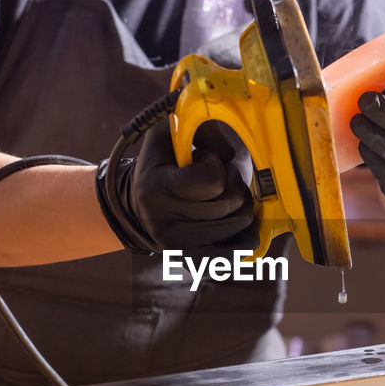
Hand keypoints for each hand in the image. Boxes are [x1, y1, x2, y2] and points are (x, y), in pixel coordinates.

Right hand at [100, 122, 255, 253]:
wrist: (138, 205)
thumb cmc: (162, 163)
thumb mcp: (168, 133)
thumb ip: (197, 124)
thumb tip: (229, 147)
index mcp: (154, 187)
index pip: (212, 179)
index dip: (217, 164)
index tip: (204, 160)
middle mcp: (162, 221)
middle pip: (232, 201)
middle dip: (235, 183)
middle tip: (221, 178)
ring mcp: (178, 245)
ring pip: (241, 223)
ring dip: (242, 205)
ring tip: (224, 197)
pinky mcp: (192, 261)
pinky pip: (239, 251)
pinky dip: (247, 234)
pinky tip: (237, 221)